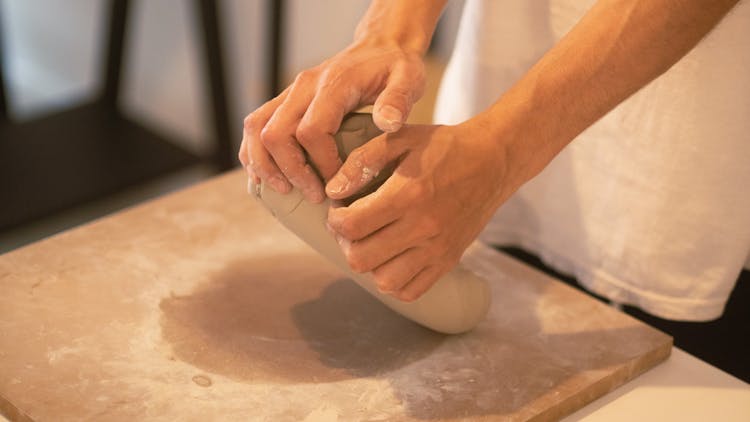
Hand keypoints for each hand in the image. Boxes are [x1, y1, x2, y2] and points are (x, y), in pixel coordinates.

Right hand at [238, 40, 425, 202]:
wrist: (379, 47)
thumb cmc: (396, 68)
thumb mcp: (409, 79)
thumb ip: (399, 100)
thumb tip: (387, 123)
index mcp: (333, 85)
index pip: (311, 130)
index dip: (321, 163)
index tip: (339, 184)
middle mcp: (304, 86)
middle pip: (275, 133)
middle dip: (291, 171)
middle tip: (315, 196)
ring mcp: (290, 92)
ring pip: (256, 129)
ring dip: (264, 165)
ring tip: (284, 191)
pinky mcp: (284, 100)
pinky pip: (255, 125)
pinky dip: (254, 153)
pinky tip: (269, 177)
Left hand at [325, 122, 520, 301]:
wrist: (494, 160)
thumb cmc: (445, 146)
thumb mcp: (401, 138)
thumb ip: (363, 161)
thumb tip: (334, 191)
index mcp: (408, 195)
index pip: (352, 225)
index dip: (334, 219)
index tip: (340, 207)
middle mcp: (423, 228)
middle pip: (361, 259)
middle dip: (346, 243)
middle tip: (352, 226)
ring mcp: (437, 249)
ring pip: (384, 281)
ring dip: (369, 264)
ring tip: (372, 242)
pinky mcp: (449, 261)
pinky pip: (410, 291)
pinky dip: (394, 281)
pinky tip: (391, 258)